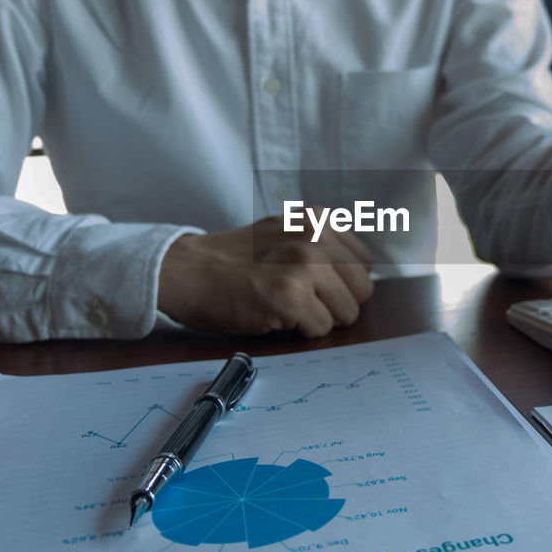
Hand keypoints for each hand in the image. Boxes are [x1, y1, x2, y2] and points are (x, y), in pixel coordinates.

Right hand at [157, 217, 374, 336]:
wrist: (187, 271)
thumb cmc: (234, 260)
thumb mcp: (285, 233)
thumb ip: (323, 246)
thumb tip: (361, 277)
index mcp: (318, 219)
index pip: (364, 264)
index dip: (342, 283)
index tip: (316, 286)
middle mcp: (315, 236)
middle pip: (362, 291)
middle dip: (337, 304)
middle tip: (302, 301)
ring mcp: (304, 266)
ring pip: (346, 313)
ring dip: (320, 319)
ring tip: (287, 307)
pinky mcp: (290, 296)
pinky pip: (321, 329)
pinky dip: (301, 332)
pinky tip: (276, 316)